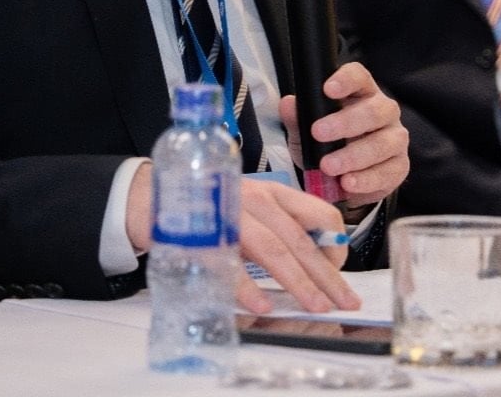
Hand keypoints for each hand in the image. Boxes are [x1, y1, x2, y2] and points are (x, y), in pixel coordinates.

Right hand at [124, 164, 358, 314]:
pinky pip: (231, 265)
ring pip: (274, 251)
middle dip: (327, 276)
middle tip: (345, 302)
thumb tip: (314, 257)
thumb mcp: (253, 204)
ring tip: (316, 307)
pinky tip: (263, 306)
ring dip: (299, 282)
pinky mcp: (206, 237)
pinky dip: (248, 287)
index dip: (336, 244)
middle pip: (301, 241)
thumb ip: (282, 223)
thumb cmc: (212, 205)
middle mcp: (257, 201)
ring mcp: (232, 217)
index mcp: (274, 193)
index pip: (320, 214)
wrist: (155, 195)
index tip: (341, 270)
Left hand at [278, 61, 408, 208]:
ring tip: (329, 166)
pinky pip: (387, 172)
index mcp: (361, 93)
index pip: (359, 77)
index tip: (328, 89)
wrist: (343, 181)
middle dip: (345, 122)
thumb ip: (298, 118)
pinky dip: (365, 179)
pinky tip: (348, 183)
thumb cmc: (327, 144)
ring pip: (382, 143)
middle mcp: (384, 111)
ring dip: (353, 156)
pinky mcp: (399, 167)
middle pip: (373, 110)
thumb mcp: (306, 132)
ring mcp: (395, 139)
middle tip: (318, 133)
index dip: (346, 80)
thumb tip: (288, 104)